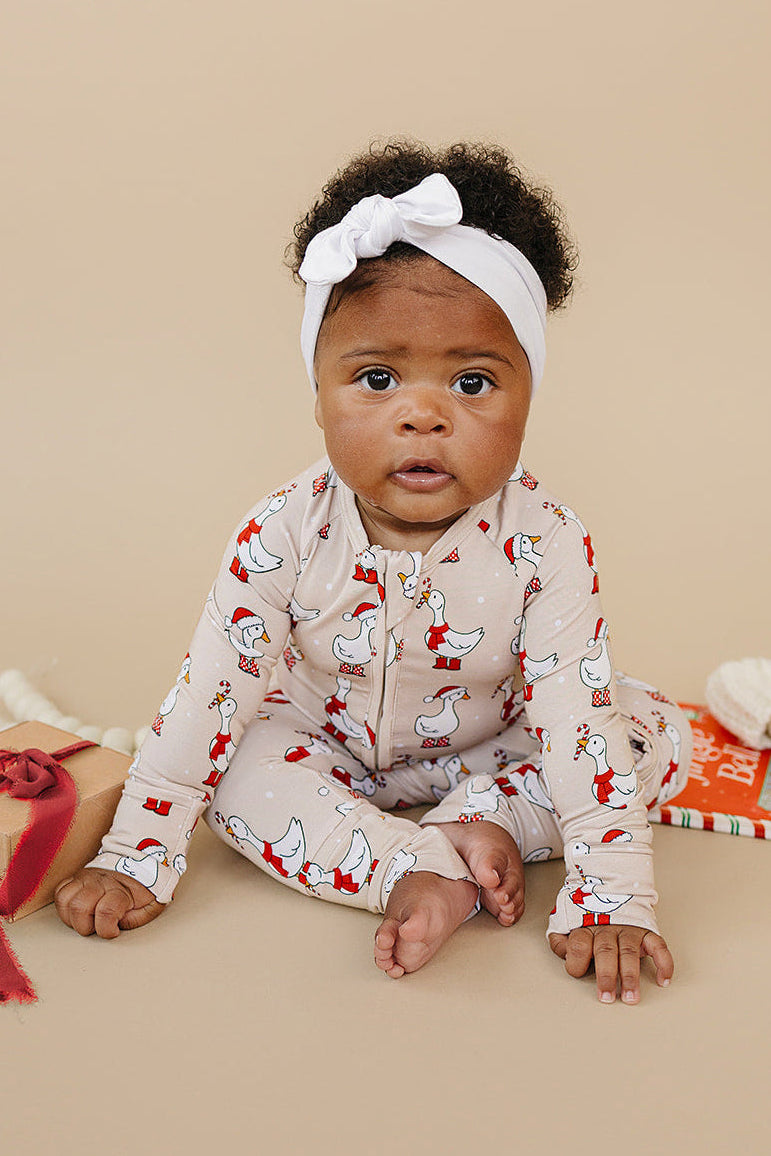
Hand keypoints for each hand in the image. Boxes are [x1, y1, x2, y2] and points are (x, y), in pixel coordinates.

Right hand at [54, 867, 165, 937]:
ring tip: (87, 918)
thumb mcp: (152, 903)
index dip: (107, 929)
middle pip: (79, 907)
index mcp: (121, 889)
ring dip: (72, 917)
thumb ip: (138, 917)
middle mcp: (100, 881)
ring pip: (65, 900)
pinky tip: (78, 910)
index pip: (106, 911)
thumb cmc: (144, 886)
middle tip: (98, 924)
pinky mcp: (76, 877)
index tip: (114, 931)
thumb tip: (119, 924)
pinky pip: (60, 892)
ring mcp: (86, 877)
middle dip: (86, 925)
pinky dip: (64, 906)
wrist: (139, 860)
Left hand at [548, 924, 673, 1003]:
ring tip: (631, 996)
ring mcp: (628, 930)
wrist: (612, 888)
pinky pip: (658, 946)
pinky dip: (663, 962)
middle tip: (607, 996)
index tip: (578, 971)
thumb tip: (563, 952)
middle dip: (607, 975)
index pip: (579, 945)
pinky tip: (662, 979)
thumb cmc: (587, 915)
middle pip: (606, 951)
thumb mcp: (566, 923)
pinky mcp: (646, 932)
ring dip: (630, 975)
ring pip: (629, 952)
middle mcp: (607, 929)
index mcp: (585, 927)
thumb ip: (560, 940)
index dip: (576, 960)